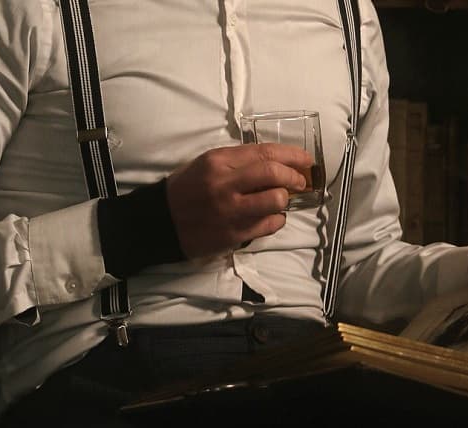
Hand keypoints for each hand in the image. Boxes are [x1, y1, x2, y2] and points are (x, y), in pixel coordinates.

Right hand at [166, 143, 311, 258]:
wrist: (162, 221)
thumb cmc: (187, 189)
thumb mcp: (208, 164)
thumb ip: (239, 161)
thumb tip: (276, 163)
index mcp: (218, 162)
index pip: (264, 152)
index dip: (292, 155)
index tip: (306, 159)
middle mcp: (225, 185)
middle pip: (273, 174)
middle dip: (295, 176)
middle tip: (301, 181)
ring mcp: (230, 211)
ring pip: (275, 201)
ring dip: (285, 200)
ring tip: (282, 200)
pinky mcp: (233, 234)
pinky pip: (268, 226)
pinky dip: (277, 220)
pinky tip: (273, 217)